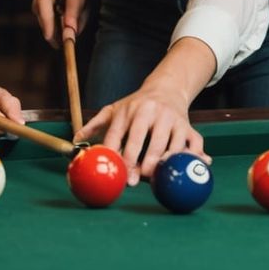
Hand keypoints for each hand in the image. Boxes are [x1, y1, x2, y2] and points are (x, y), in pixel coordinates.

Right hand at [32, 0, 86, 48]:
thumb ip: (73, 14)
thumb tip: (70, 34)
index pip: (47, 24)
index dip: (57, 37)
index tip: (66, 47)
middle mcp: (37, 7)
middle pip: (53, 29)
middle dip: (71, 26)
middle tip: (83, 11)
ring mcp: (40, 11)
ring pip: (58, 28)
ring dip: (73, 21)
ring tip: (81, 5)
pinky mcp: (45, 14)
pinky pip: (60, 24)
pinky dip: (71, 19)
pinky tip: (76, 6)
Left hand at [75, 82, 207, 185]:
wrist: (167, 89)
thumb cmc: (137, 104)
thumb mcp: (114, 109)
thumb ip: (95, 125)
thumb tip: (75, 141)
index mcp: (129, 110)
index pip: (118, 134)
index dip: (114, 154)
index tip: (111, 170)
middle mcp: (151, 112)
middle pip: (142, 138)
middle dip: (137, 161)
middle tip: (133, 180)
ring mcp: (171, 119)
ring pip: (168, 143)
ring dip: (161, 163)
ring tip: (153, 177)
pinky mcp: (188, 126)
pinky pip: (193, 144)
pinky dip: (190, 158)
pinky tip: (181, 168)